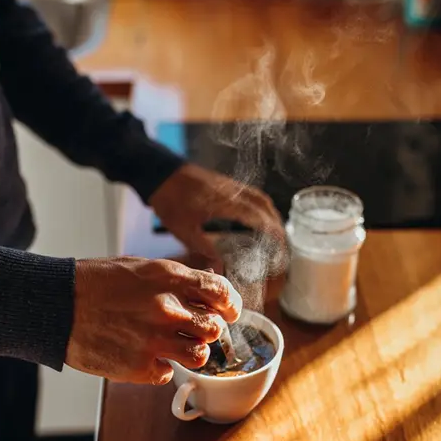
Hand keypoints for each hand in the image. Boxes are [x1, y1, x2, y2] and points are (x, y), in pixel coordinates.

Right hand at [66, 257, 242, 383]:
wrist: (57, 306)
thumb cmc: (94, 283)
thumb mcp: (139, 267)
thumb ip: (174, 279)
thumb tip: (206, 286)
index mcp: (168, 278)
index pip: (220, 292)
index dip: (230, 303)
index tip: (229, 310)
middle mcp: (167, 309)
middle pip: (214, 328)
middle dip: (209, 329)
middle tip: (196, 330)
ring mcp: (155, 341)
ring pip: (200, 356)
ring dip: (192, 352)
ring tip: (175, 346)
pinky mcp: (140, 367)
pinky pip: (169, 373)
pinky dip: (162, 368)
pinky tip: (145, 356)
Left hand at [149, 163, 284, 264]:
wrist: (159, 173)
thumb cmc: (169, 201)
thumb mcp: (184, 230)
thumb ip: (204, 248)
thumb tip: (221, 268)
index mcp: (225, 203)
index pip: (259, 216)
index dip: (273, 231)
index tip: (281, 246)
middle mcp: (232, 191)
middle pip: (265, 205)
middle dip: (277, 224)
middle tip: (281, 244)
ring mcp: (230, 185)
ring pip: (259, 197)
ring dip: (270, 214)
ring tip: (274, 233)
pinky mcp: (225, 183)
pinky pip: (250, 193)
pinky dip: (260, 206)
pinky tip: (257, 218)